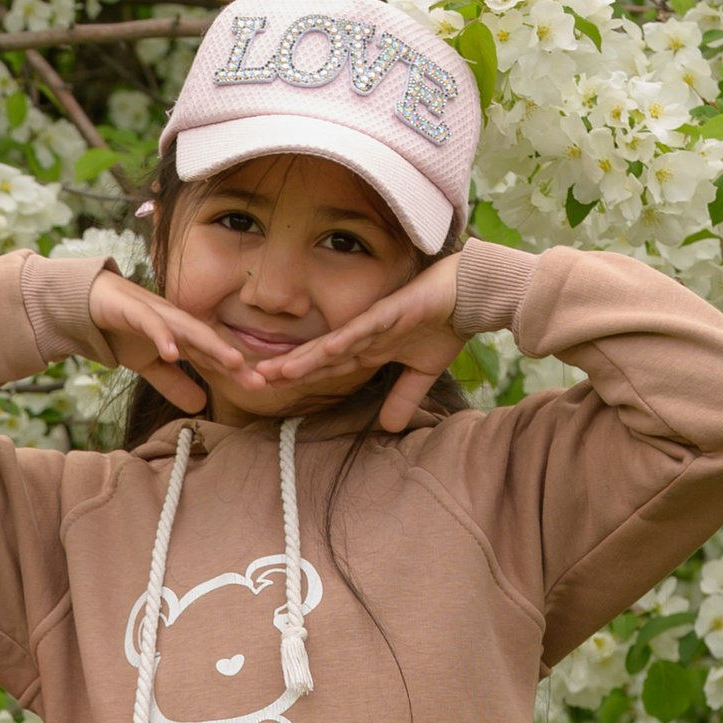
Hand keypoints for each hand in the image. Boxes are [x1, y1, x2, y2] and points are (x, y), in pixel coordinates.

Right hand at [87, 264, 251, 416]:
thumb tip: (201, 407)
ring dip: (212, 345)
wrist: (90, 301)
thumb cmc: (124, 330)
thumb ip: (174, 383)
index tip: (261, 388)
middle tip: (259, 380)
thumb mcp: (150, 365)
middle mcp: (178, 324)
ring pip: (190, 330)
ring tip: (233, 362)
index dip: (235, 373)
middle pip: (210, 344)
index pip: (212, 357)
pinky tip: (173, 351)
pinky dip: (163, 336)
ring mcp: (159, 315)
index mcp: (183, 337)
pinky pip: (152, 323)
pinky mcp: (135, 310)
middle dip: (234, 361)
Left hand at [246, 257, 471, 433]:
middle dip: (287, 369)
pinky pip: (364, 328)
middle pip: (318, 357)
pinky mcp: (392, 312)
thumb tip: (389, 428)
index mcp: (367, 349)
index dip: (299, 379)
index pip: (326, 368)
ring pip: (333, 344)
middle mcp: (363, 336)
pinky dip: (345, 340)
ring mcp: (374, 324)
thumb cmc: (445, 325)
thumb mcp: (423, 372)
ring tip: (276, 371)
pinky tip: (325, 350)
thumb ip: (403, 397)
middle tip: (251, 380)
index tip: (268, 390)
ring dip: (306, 358)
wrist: (471, 294)